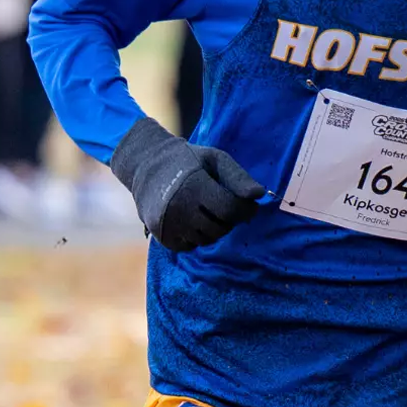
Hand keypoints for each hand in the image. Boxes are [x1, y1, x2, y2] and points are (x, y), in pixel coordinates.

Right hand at [108, 117, 265, 251]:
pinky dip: (196, 237)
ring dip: (213, 229)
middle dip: (229, 220)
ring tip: (207, 211)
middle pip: (221, 228)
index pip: (231, 210)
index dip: (246, 210)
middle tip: (223, 206)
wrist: (146, 164)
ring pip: (206, 240)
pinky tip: (193, 220)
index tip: (249, 207)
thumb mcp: (215, 159)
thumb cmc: (188, 160)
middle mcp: (180, 208)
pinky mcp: (162, 236)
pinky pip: (190, 247)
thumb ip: (238, 177)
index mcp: (195, 186)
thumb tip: (260, 195)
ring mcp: (169, 225)